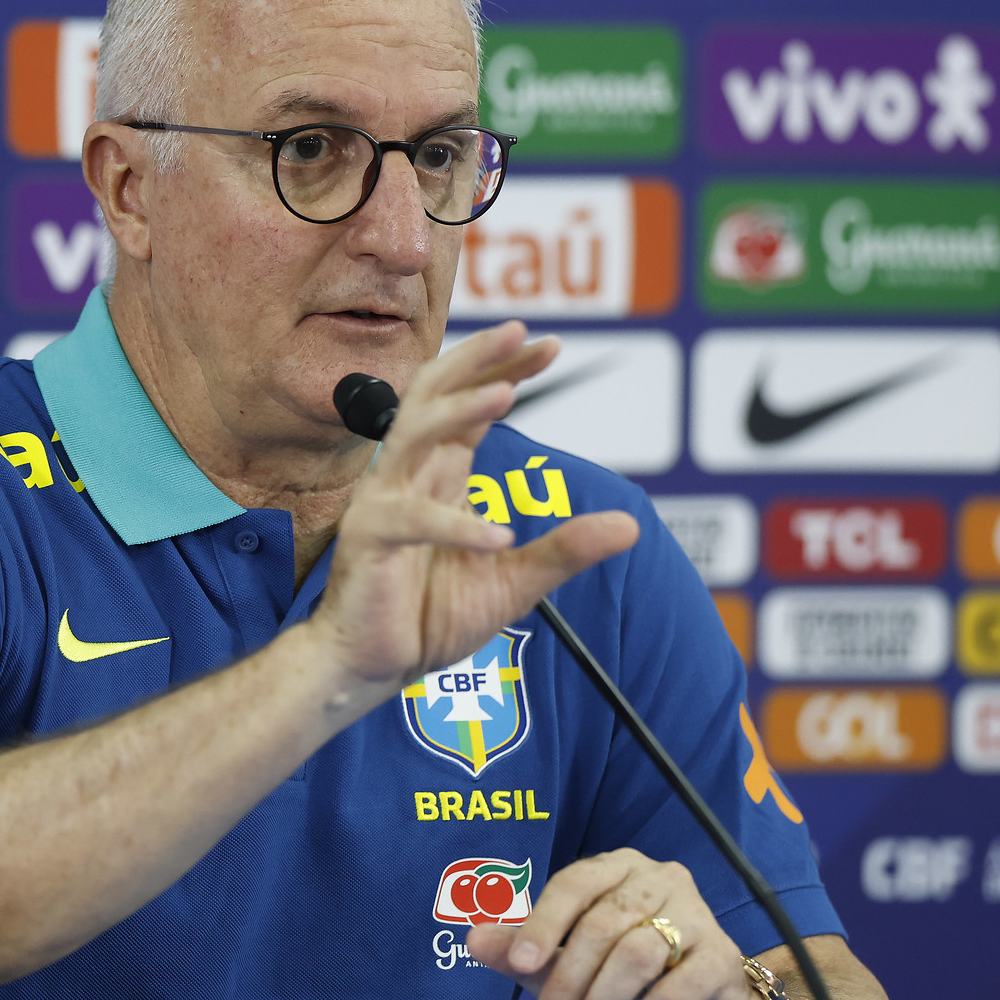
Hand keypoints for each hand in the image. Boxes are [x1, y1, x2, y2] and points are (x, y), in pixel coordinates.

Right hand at [306, 321, 639, 694]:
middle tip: (523, 332)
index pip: (470, 403)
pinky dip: (456, 525)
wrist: (371, 666)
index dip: (506, 369)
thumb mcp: (513, 579)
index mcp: (436, 474)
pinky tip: (498, 537)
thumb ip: (565, 550)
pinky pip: (413, 520)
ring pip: (413, 435)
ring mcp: (382, 503)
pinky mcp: (369, 540)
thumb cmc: (428, 616)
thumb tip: (630, 525)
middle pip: (434, 395)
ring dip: (458, 412)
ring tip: (504, 394)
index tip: (550, 346)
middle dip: (478, 360)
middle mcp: (406, 475)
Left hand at [467, 849, 771, 999]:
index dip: (543, 924)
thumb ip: (522, 950)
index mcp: (616, 867)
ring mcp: (697, 914)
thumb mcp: (565, 962)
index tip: (518, 966)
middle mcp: (660, 878)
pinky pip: (676, 987)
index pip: (574, 883)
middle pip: (603, 924)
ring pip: (637, 954)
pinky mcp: (721, 958)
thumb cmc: (624, 975)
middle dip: (568, 980)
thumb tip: (472, 941)